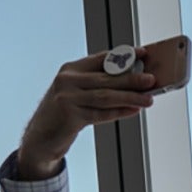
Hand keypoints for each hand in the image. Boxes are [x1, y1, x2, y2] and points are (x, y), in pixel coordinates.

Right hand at [16, 51, 158, 179]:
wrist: (40, 138)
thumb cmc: (63, 114)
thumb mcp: (77, 93)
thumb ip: (99, 86)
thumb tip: (134, 83)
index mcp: (70, 70)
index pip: (101, 58)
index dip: (124, 56)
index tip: (143, 54)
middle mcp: (67, 80)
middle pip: (106, 78)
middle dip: (132, 79)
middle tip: (151, 80)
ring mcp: (67, 98)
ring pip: (106, 96)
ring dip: (130, 97)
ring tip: (148, 99)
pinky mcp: (70, 116)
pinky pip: (101, 113)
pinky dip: (119, 112)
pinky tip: (133, 111)